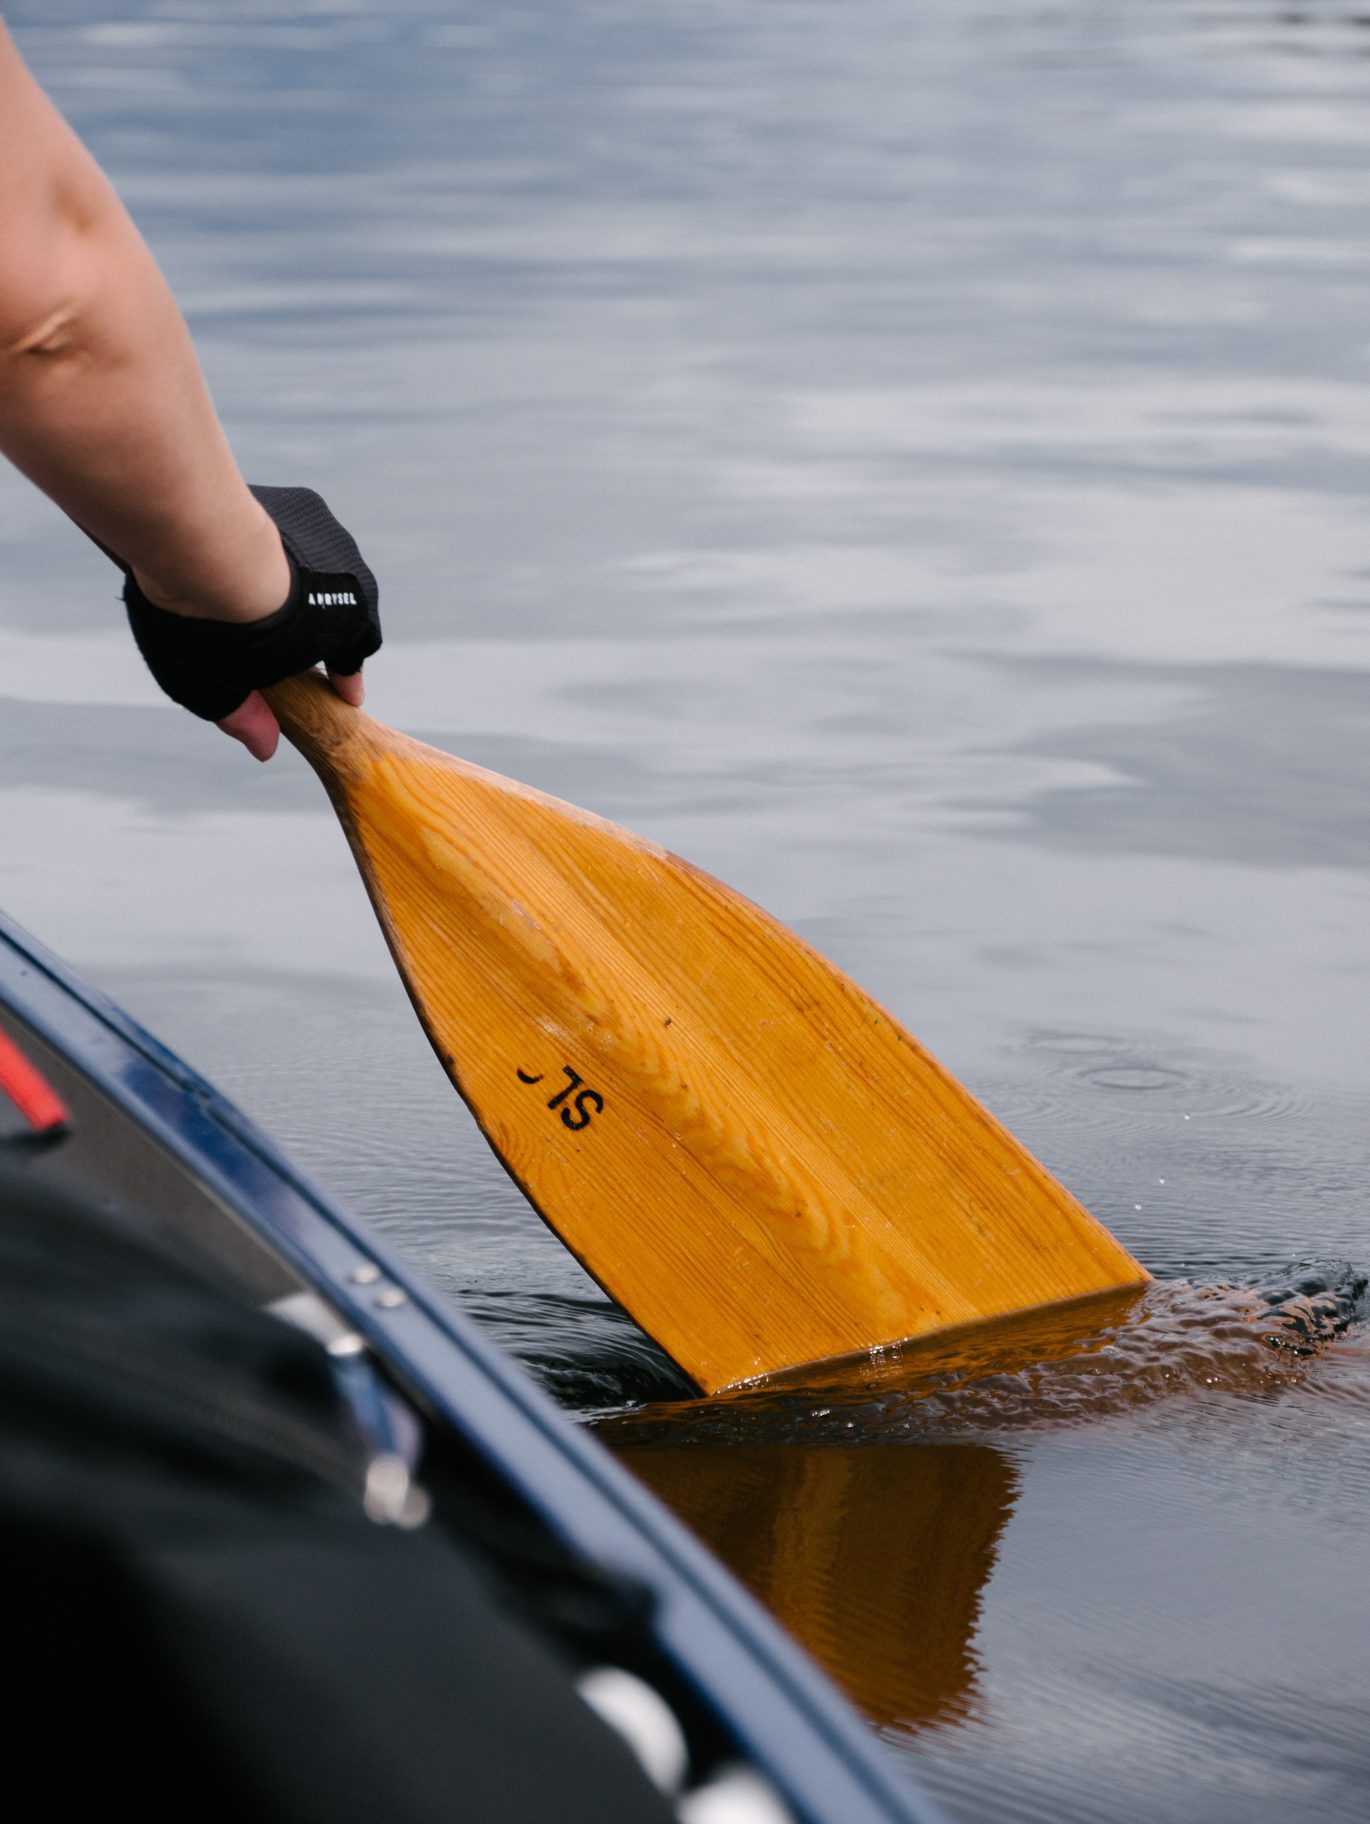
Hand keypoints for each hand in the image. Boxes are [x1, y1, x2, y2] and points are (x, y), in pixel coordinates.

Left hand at [125, 486, 380, 760]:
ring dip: (303, 580)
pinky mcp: (308, 505)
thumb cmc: (209, 621)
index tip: (343, 691)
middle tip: (290, 635)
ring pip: (326, 568)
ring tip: (265, 587)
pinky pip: (302, 532)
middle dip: (322, 624)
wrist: (198, 535)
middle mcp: (354, 585)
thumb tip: (264, 748)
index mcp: (345, 633)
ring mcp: (335, 540)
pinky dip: (282, 545)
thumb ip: (242, 714)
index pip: (357, 658)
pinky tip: (246, 549)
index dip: (346, 677)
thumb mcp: (214, 685)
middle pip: (345, 609)